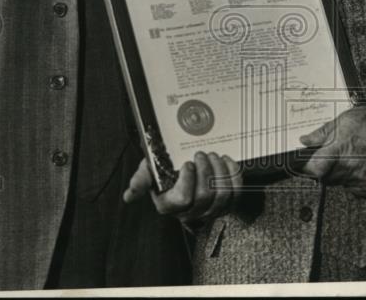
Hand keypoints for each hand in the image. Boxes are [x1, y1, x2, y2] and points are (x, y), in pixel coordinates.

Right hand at [122, 151, 241, 226]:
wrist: (182, 171)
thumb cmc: (165, 171)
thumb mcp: (149, 171)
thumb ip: (141, 180)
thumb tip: (129, 196)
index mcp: (170, 205)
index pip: (183, 199)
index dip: (188, 180)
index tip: (187, 162)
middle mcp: (190, 213)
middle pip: (205, 197)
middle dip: (205, 171)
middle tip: (201, 154)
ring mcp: (209, 210)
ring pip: (222, 195)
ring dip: (220, 171)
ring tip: (213, 155)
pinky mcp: (226, 204)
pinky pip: (236, 193)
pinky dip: (233, 175)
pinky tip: (226, 162)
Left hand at [299, 101, 365, 196]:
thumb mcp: (347, 118)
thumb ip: (324, 132)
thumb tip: (305, 140)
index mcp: (341, 148)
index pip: (312, 169)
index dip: (304, 167)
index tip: (301, 163)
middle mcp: (351, 167)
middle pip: (324, 177)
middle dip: (323, 167)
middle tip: (332, 153)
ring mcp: (362, 180)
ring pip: (338, 182)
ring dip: (338, 173)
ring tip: (351, 155)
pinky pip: (353, 188)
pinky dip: (353, 179)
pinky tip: (361, 163)